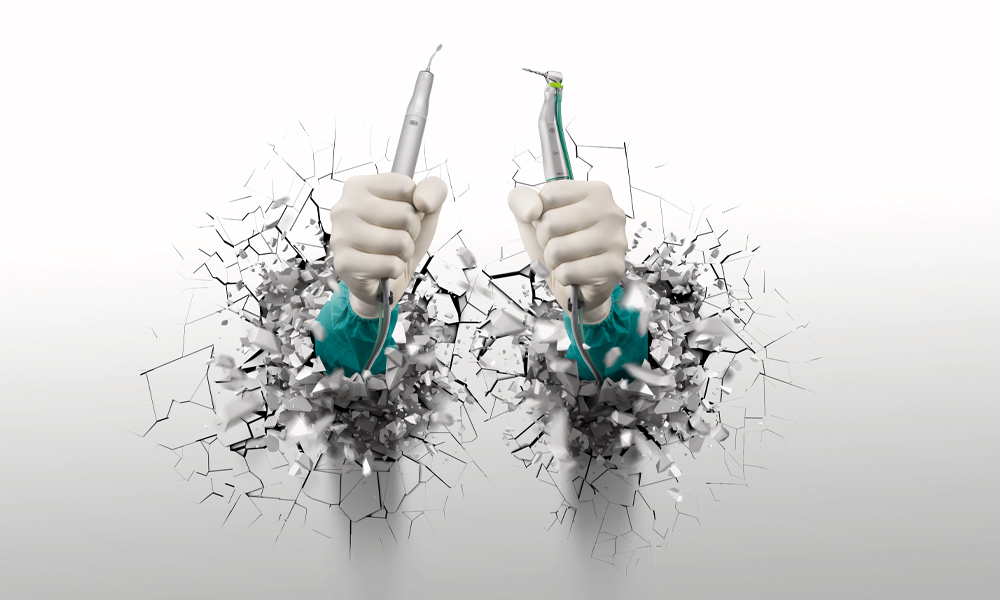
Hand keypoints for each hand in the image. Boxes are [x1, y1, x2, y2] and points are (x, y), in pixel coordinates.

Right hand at [321, 173, 447, 317]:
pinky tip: (382, 268)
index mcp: (358, 187)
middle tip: (397, 238)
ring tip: (391, 252)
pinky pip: (390, 265)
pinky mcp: (345, 264)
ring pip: (399, 240)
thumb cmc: (397, 240)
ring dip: (403, 251)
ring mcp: (341, 236)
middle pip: (404, 213)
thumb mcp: (424, 211)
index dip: (414, 205)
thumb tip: (423, 201)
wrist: (384, 281)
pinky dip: (395, 269)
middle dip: (411, 231)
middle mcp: (344, 208)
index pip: (404, 186)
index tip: (401, 216)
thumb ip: (433, 190)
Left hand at [507, 180, 626, 323]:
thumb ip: (522, 200)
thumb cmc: (561, 249)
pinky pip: (568, 271)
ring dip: (554, 260)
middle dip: (546, 240)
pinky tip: (577, 274)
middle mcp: (610, 212)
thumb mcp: (533, 219)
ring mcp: (615, 240)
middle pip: (551, 222)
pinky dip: (564, 277)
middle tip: (561, 246)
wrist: (577, 288)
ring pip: (558, 249)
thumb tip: (532, 209)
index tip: (554, 224)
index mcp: (595, 192)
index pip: (550, 193)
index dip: (541, 214)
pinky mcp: (613, 267)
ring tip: (568, 260)